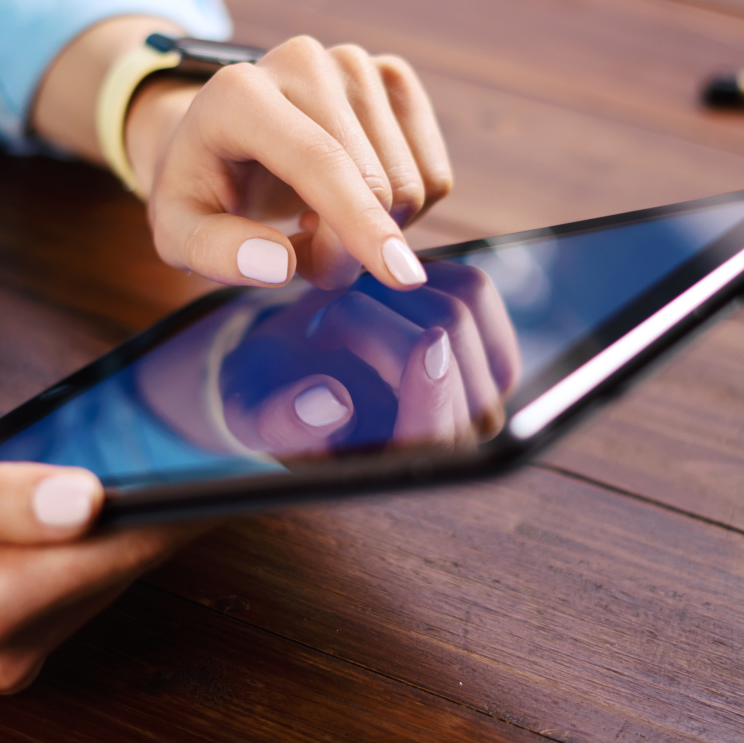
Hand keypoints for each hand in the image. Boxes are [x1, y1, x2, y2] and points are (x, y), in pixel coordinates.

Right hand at [0, 445, 205, 692]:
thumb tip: (93, 497)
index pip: (124, 548)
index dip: (192, 499)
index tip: (251, 451)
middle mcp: (3, 649)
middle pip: (122, 565)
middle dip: (171, 500)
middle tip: (218, 422)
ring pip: (99, 577)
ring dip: (135, 520)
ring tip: (176, 443)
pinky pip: (67, 586)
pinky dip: (91, 541)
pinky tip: (103, 488)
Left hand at [127, 35, 453, 291]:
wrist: (222, 136)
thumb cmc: (201, 188)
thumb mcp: (179, 231)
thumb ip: (215, 253)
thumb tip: (279, 266)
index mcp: (239, 93)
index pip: (319, 160)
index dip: (359, 221)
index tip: (400, 278)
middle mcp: (301, 61)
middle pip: (373, 181)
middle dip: (349, 247)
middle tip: (301, 252)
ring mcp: (353, 63)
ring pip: (411, 183)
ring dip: (372, 230)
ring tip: (316, 218)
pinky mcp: (392, 77)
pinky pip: (434, 174)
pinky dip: (402, 211)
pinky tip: (352, 196)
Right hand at [215, 261, 520, 454]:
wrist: (293, 366)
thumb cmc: (271, 397)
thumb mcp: (254, 413)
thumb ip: (284, 420)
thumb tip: (332, 404)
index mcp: (398, 468)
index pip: (439, 439)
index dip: (438, 393)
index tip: (427, 345)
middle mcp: (454, 437)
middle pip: (448, 353)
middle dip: (373, 318)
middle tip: (321, 327)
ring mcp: (481, 389)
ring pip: (462, 312)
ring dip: (394, 293)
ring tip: (351, 311)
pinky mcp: (489, 342)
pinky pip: (473, 290)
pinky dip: (426, 274)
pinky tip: (388, 293)